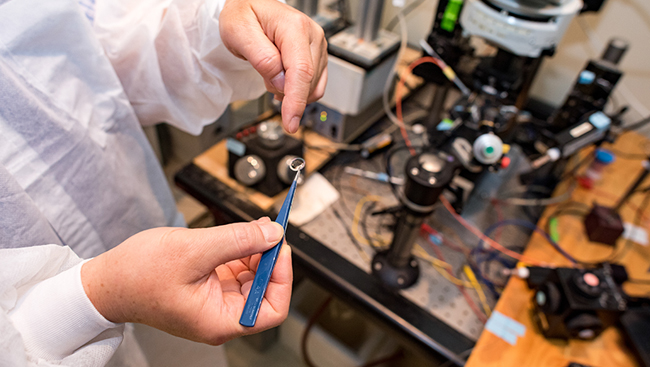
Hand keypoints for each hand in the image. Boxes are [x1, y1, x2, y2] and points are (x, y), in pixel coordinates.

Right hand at [81, 217, 291, 344]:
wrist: (106, 280)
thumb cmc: (138, 275)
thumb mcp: (195, 250)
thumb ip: (239, 240)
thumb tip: (273, 233)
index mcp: (219, 320)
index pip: (273, 308)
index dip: (283, 277)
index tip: (280, 247)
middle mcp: (220, 316)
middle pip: (264, 290)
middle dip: (269, 259)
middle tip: (270, 230)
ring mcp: (214, 302)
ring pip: (251, 278)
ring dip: (256, 251)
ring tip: (254, 227)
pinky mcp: (207, 288)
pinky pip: (234, 270)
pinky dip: (241, 252)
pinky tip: (240, 234)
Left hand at [219, 0, 327, 132]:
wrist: (249, 6)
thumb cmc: (243, 14)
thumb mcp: (239, 32)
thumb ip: (261, 57)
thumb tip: (280, 81)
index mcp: (295, 27)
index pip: (301, 71)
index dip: (296, 100)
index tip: (290, 121)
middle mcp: (312, 35)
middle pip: (308, 81)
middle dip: (286, 92)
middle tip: (264, 78)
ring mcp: (317, 45)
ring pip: (312, 86)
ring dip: (290, 90)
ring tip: (271, 73)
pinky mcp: (317, 55)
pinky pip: (315, 84)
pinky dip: (298, 90)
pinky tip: (283, 82)